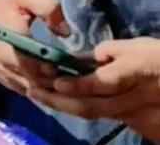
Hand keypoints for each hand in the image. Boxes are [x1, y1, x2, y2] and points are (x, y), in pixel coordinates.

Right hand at [0, 0, 71, 96]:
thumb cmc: (0, 13)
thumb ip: (46, 6)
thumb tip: (65, 32)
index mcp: (11, 40)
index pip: (35, 60)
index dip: (53, 61)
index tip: (65, 56)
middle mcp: (11, 66)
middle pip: (44, 80)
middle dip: (63, 76)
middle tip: (78, 68)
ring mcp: (15, 81)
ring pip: (45, 92)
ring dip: (62, 86)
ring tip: (75, 75)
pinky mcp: (18, 90)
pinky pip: (41, 96)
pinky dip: (54, 91)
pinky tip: (64, 80)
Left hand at [28, 37, 159, 138]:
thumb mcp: (138, 47)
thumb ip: (108, 53)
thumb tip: (79, 59)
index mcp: (137, 71)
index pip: (105, 82)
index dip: (79, 84)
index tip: (55, 82)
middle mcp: (135, 99)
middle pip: (93, 106)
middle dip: (59, 101)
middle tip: (32, 91)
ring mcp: (138, 116)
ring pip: (96, 114)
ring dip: (66, 106)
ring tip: (40, 95)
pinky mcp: (140, 126)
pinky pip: (106, 117)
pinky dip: (83, 109)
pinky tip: (64, 101)